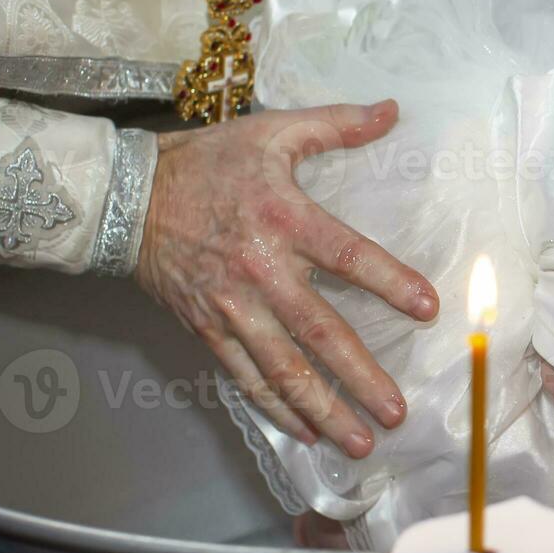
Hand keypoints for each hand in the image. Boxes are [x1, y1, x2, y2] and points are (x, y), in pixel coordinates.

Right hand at [136, 100, 437, 456]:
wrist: (127, 197)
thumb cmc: (208, 163)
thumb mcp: (271, 131)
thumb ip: (335, 124)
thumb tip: (392, 111)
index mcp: (284, 218)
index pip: (348, 256)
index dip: (389, 282)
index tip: (427, 309)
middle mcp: (262, 270)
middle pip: (319, 331)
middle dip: (360, 376)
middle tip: (396, 412)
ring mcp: (233, 306)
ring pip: (283, 368)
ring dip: (322, 409)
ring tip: (359, 441)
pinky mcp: (208, 328)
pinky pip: (246, 376)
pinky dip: (276, 407)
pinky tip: (306, 433)